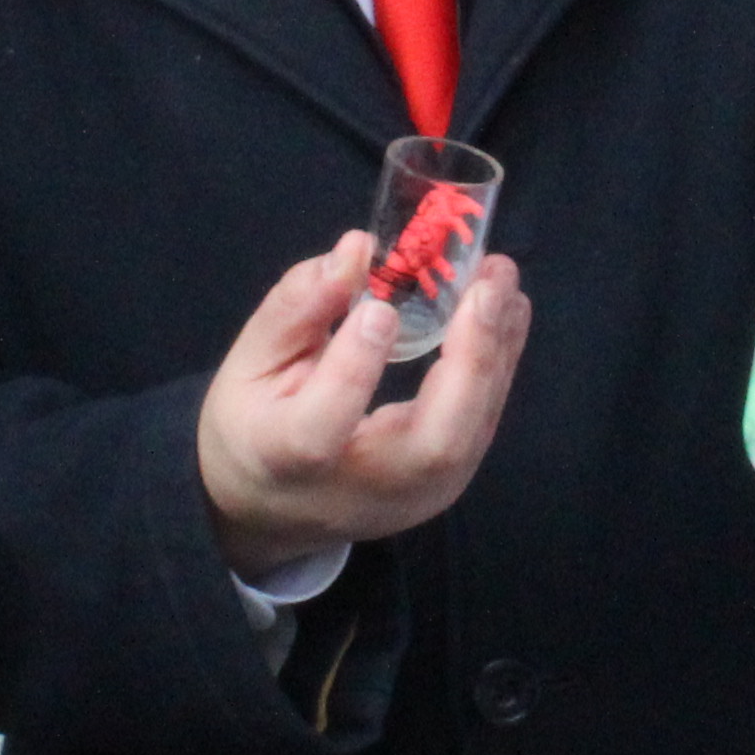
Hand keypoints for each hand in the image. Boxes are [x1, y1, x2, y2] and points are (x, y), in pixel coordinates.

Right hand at [197, 233, 531, 577]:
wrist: (272, 506)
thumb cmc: (254, 423)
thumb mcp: (250, 361)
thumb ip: (297, 307)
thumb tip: (356, 248)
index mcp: (286, 460)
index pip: (321, 429)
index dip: (354, 369)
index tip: (379, 306)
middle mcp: (361, 491)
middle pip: (432, 446)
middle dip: (472, 359)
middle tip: (486, 281)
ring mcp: (412, 498)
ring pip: (471, 434)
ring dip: (496, 351)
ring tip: (501, 279)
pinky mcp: (444, 488)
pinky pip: (480, 425)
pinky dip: (497, 364)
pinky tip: (504, 311)